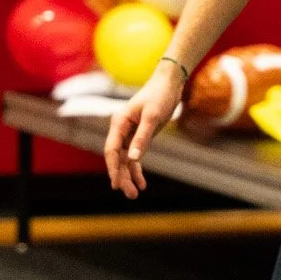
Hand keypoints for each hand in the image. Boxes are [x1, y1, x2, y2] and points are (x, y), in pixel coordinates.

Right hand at [104, 62, 183, 197]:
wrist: (169, 84)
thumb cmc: (159, 96)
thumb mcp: (152, 117)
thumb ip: (142, 137)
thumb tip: (133, 159)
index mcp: (119, 123)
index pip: (111, 150)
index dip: (113, 168)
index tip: (116, 184)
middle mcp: (121, 129)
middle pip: (117, 158)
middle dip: (122, 177)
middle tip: (130, 195)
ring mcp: (130, 133)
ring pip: (125, 159)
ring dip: (129, 176)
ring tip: (134, 194)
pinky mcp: (140, 135)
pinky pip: (134, 156)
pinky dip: (137, 169)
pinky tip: (142, 183)